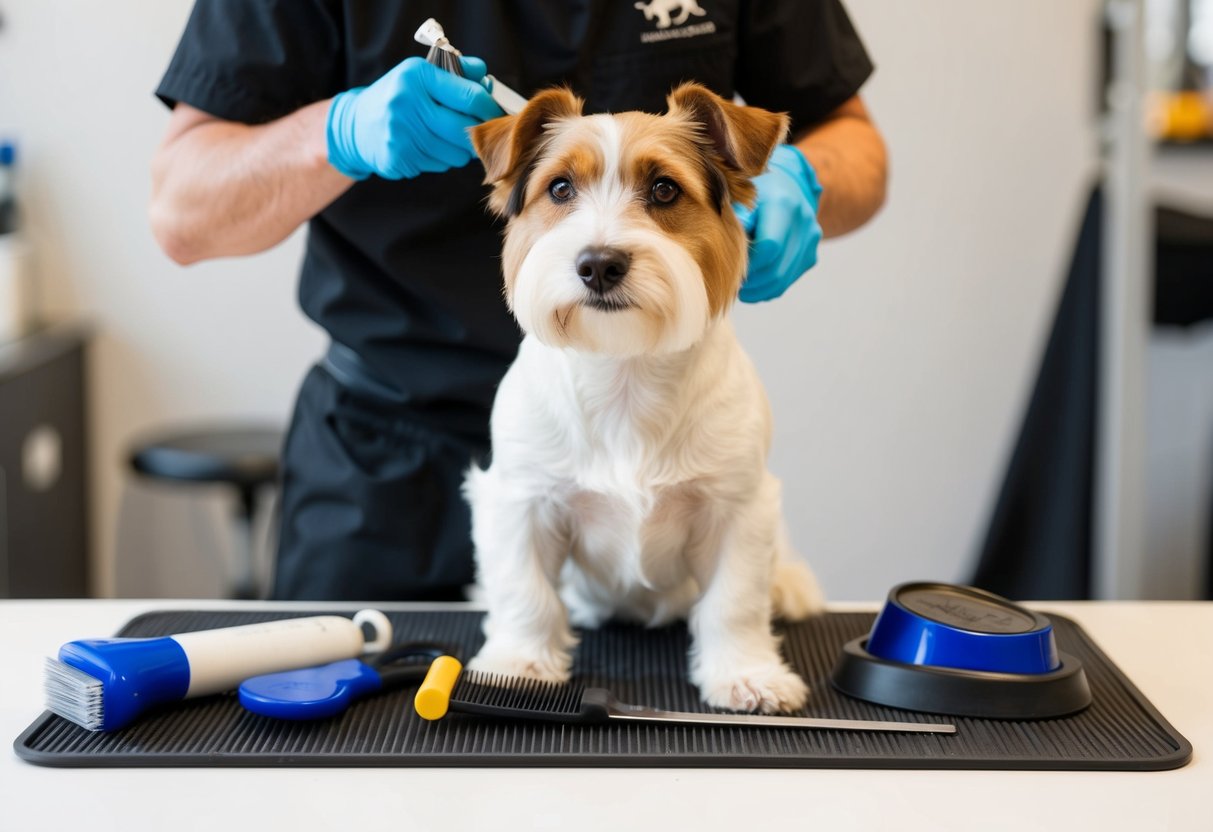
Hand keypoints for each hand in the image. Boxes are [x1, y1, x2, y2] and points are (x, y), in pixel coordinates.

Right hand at [326, 56, 503, 180]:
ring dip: (459, 148)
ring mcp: (401, 135)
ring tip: (446, 136)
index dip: (489, 108)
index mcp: (416, 77)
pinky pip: (439, 165)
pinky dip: (440, 158)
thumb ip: (458, 72)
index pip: (469, 97)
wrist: (356, 126)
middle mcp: (406, 104)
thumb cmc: (397, 97)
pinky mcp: (399, 159)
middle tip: (478, 130)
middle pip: (464, 130)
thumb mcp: (421, 74)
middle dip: (477, 132)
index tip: (495, 113)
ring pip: (455, 153)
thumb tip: (487, 81)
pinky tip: (426, 146)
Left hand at [733, 144, 823, 302]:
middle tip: (730, 284)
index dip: (748, 263)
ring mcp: (810, 241)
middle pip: (776, 269)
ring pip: (782, 281)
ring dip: (757, 290)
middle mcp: (803, 222)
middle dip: (751, 282)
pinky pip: (787, 282)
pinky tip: (752, 285)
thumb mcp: (740, 198)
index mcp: (784, 204)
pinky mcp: (810, 256)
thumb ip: (735, 219)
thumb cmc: (754, 193)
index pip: (769, 247)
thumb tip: (728, 246)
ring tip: (738, 288)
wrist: (786, 187)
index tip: (729, 267)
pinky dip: (767, 288)